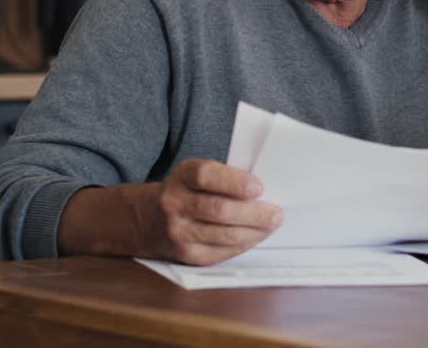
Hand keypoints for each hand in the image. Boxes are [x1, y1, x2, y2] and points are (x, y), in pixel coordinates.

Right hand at [142, 158, 282, 265]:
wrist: (151, 219)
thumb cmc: (189, 191)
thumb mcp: (198, 173)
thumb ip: (224, 177)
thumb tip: (264, 191)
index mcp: (182, 176)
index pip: (207, 175)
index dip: (235, 182)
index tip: (259, 187)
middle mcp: (175, 203)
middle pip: (219, 210)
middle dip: (254, 213)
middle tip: (276, 214)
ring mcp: (178, 231)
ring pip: (224, 234)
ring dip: (254, 232)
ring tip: (270, 226)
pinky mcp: (185, 253)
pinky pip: (221, 252)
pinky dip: (243, 245)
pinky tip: (254, 237)